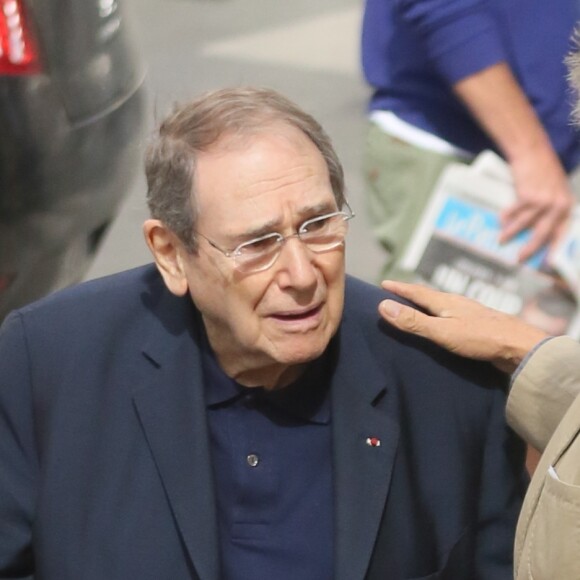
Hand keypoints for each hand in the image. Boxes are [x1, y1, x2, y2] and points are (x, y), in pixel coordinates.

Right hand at [379, 280, 548, 373]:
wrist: (521, 348)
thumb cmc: (480, 338)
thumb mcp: (441, 331)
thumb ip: (413, 321)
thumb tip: (383, 306)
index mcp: (445, 302)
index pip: (416, 292)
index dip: (399, 288)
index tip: (383, 284)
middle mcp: (457, 304)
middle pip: (429, 297)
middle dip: (411, 296)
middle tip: (396, 295)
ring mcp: (470, 315)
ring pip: (442, 307)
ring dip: (427, 307)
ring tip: (416, 311)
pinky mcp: (479, 327)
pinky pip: (452, 319)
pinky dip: (440, 319)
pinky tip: (444, 327)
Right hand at [500, 147, 572, 261]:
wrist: (533, 152)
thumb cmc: (543, 171)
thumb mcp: (555, 190)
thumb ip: (552, 209)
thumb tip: (539, 230)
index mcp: (566, 205)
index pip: (563, 232)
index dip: (555, 249)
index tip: (547, 263)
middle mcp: (557, 205)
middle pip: (543, 234)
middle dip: (530, 249)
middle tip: (519, 259)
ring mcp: (543, 201)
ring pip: (525, 224)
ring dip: (511, 233)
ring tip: (501, 240)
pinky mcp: (528, 196)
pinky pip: (515, 212)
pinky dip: (506, 217)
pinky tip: (500, 220)